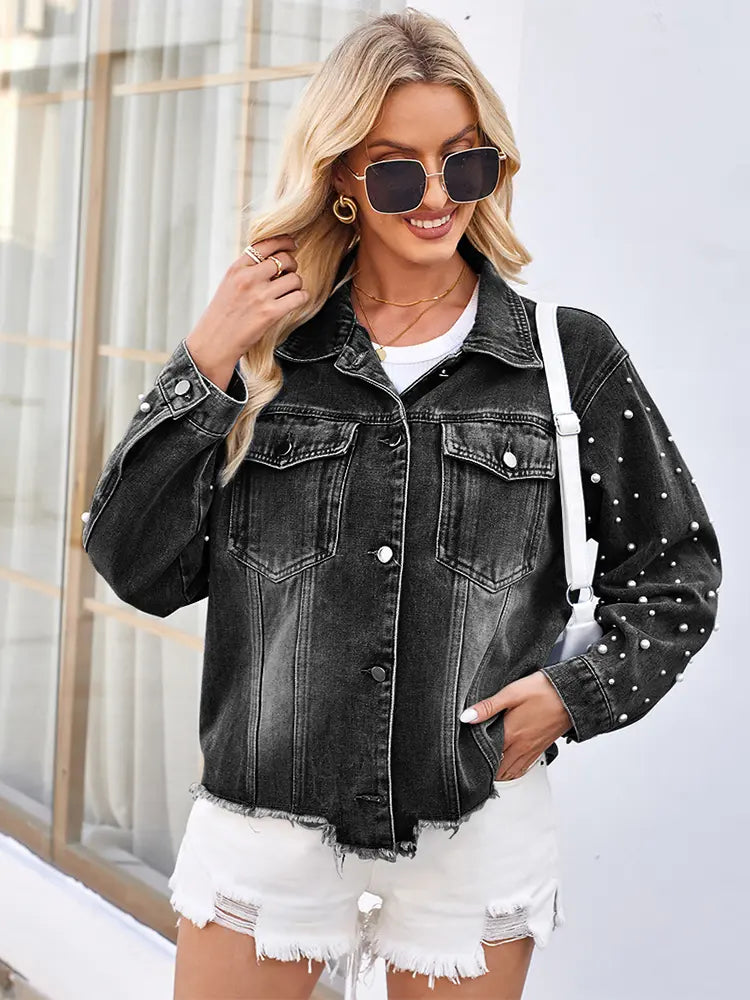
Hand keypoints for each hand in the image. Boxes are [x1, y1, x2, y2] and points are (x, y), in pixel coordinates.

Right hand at [185, 233, 307, 381]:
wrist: (214, 342)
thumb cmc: (222, 315)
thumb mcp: (228, 284)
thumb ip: (247, 270)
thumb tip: (272, 259)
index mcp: (237, 268)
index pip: (266, 244)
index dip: (284, 241)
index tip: (292, 244)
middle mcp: (248, 279)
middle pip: (284, 259)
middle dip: (292, 266)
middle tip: (289, 274)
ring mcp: (260, 296)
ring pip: (294, 279)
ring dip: (297, 284)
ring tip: (290, 291)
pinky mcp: (270, 313)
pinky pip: (299, 297)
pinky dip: (302, 297)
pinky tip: (296, 300)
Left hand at [459, 671, 573, 779]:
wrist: (571, 695)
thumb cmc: (543, 691)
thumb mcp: (511, 693)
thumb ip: (488, 707)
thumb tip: (466, 717)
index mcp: (510, 734)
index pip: (487, 755)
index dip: (475, 756)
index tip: (466, 754)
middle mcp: (521, 747)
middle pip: (498, 769)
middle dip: (486, 769)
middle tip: (475, 762)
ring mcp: (532, 750)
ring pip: (511, 772)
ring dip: (499, 772)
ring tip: (488, 766)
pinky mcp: (540, 749)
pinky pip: (523, 768)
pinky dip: (513, 771)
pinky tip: (507, 765)